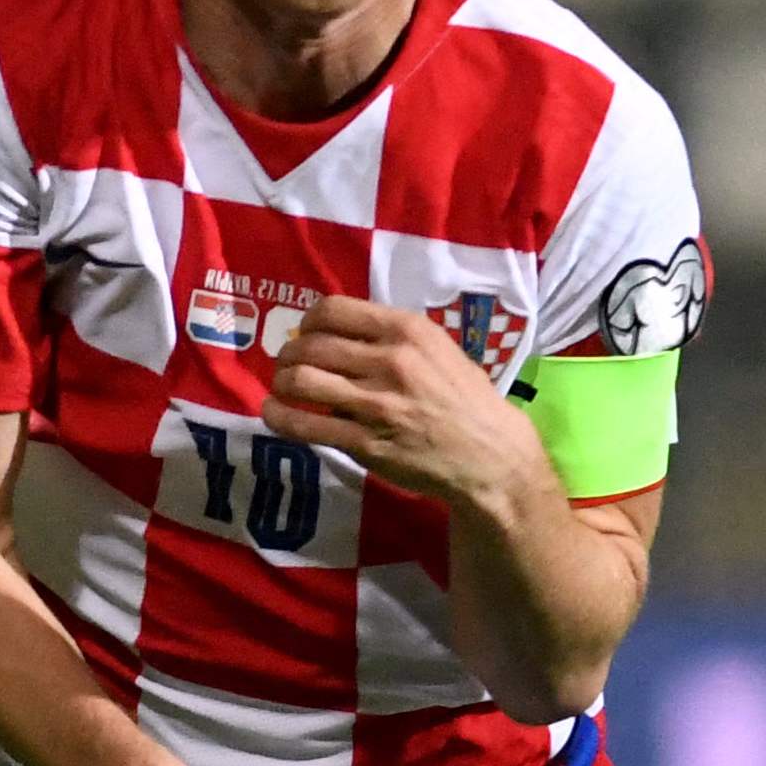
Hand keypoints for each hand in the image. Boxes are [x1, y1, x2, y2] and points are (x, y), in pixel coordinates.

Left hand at [264, 298, 539, 510]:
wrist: (490, 456)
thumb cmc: (465, 400)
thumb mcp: (439, 350)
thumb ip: (394, 337)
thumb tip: (343, 333)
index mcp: (407, 331)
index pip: (333, 310)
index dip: (307, 321)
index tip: (305, 334)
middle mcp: (390, 361)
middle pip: (310, 345)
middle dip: (289, 354)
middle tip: (288, 365)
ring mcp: (376, 404)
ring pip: (302, 381)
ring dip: (282, 383)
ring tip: (284, 388)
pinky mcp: (366, 443)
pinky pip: (307, 425)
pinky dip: (280, 417)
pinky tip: (274, 414)